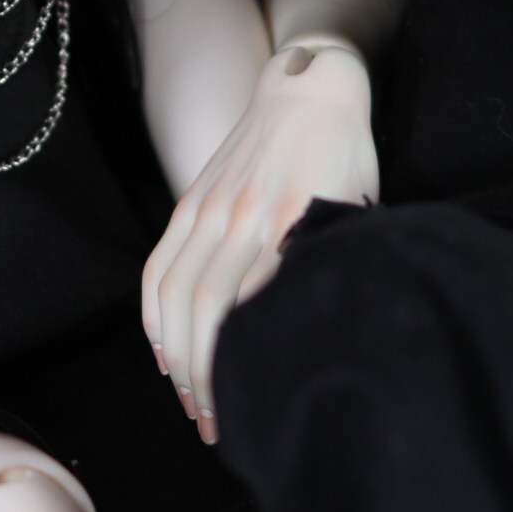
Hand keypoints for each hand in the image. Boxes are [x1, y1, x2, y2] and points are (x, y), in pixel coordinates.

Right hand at [141, 44, 378, 441]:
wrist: (310, 87)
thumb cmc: (347, 156)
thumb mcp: (357, 210)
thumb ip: (333, 263)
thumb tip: (325, 333)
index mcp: (290, 225)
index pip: (250, 315)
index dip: (242, 370)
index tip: (251, 414)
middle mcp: (242, 217)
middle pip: (204, 313)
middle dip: (203, 378)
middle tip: (215, 424)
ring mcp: (209, 207)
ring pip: (173, 294)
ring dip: (175, 355)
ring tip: (189, 399)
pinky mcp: (191, 201)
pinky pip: (159, 266)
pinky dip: (154, 314)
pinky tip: (164, 349)